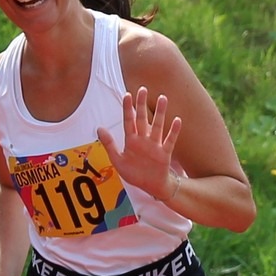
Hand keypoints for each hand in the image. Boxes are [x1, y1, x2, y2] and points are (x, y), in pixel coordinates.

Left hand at [97, 87, 182, 202]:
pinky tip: (177, 120)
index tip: (127, 94)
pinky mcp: (164, 154)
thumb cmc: (135, 173)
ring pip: (158, 126)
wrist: (151, 187)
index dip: (127, 108)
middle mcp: (143, 140)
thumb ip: (109, 144)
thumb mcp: (118, 160)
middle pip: (143, 119)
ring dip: (160, 113)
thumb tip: (99, 127)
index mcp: (131, 141)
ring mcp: (155, 146)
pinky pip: (169, 141)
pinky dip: (173, 131)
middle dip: (142, 105)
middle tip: (143, 89)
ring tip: (163, 98)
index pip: (129, 121)